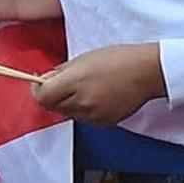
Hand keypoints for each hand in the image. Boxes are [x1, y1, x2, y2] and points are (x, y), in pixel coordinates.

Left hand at [32, 42, 165, 125]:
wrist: (146, 71)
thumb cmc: (117, 59)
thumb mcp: (82, 59)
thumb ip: (61, 72)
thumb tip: (46, 80)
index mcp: (75, 82)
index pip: (43, 96)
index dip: (37, 90)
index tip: (39, 84)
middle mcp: (83, 102)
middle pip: (54, 106)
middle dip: (53, 95)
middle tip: (62, 83)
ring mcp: (94, 115)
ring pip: (69, 113)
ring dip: (69, 103)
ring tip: (84, 88)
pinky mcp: (105, 123)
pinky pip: (85, 119)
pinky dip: (84, 110)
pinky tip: (96, 96)